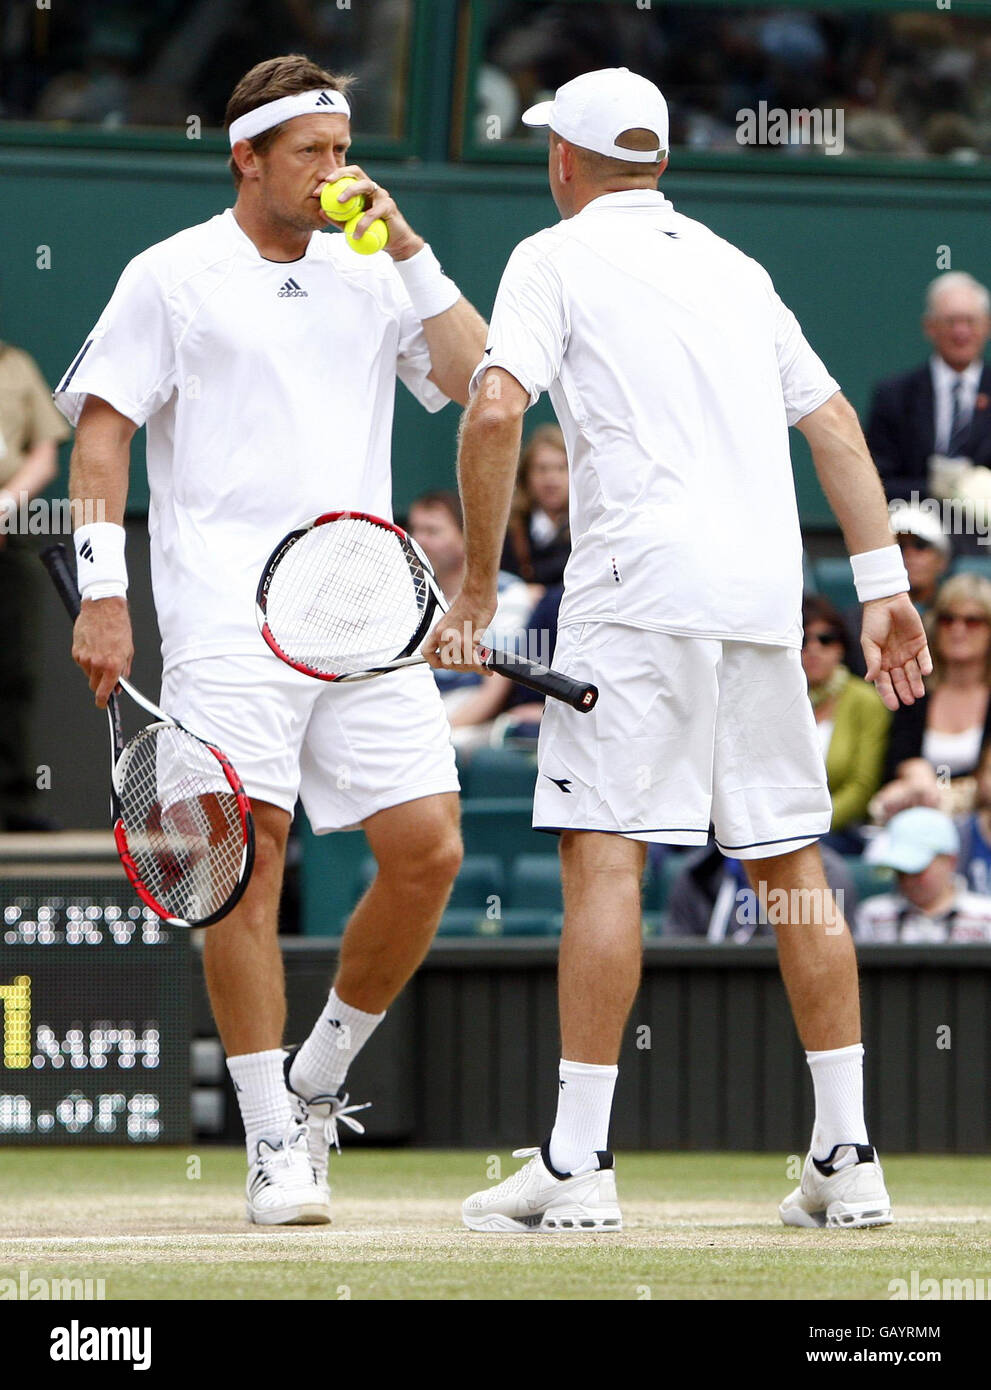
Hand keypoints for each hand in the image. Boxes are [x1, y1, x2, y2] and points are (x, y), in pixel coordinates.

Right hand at [72, 597, 133, 707]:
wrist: (103, 608)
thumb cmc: (118, 626)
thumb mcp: (128, 651)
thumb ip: (123, 671)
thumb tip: (119, 685)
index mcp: (112, 665)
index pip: (103, 692)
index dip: (102, 701)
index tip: (103, 704)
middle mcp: (97, 664)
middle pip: (94, 685)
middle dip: (100, 683)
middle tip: (106, 673)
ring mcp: (84, 658)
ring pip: (88, 673)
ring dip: (94, 669)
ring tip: (102, 652)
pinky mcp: (76, 651)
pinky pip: (81, 663)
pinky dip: (87, 659)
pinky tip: (94, 647)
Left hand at [319, 164, 423, 260]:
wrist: (394, 243)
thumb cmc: (373, 232)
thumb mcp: (351, 226)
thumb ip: (338, 218)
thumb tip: (320, 212)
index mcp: (362, 189)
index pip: (347, 176)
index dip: (332, 178)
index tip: (318, 189)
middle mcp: (372, 188)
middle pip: (356, 172)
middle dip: (341, 174)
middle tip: (328, 183)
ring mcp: (382, 195)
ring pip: (366, 185)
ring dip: (351, 190)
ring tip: (339, 202)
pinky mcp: (389, 206)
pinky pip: (373, 213)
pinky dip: (362, 224)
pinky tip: (355, 234)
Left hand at [421, 591, 496, 673]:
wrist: (477, 592)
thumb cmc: (470, 603)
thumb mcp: (453, 621)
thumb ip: (452, 637)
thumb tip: (459, 653)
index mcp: (437, 631)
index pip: (427, 653)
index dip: (435, 662)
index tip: (444, 664)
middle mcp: (443, 636)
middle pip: (447, 664)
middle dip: (460, 667)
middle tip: (471, 664)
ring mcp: (456, 639)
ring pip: (461, 664)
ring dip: (472, 667)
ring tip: (480, 664)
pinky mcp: (469, 640)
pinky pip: (473, 661)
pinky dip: (481, 666)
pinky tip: (487, 669)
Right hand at [861, 593, 931, 710]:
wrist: (887, 601)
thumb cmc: (873, 621)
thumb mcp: (869, 642)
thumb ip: (872, 660)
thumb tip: (870, 679)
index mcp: (880, 661)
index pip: (884, 682)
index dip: (888, 694)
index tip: (894, 706)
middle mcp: (894, 659)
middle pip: (900, 680)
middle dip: (904, 691)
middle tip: (909, 701)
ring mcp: (908, 652)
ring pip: (913, 672)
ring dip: (916, 683)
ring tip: (919, 694)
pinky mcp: (920, 643)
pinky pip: (924, 657)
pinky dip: (925, 665)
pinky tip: (926, 673)